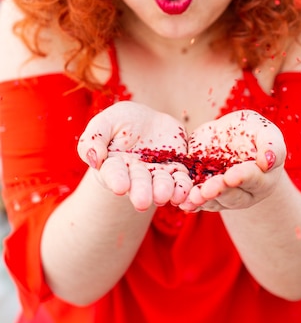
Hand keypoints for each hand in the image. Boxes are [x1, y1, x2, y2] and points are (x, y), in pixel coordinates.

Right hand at [77, 101, 191, 210]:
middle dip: (141, 192)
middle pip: (139, 184)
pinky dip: (183, 188)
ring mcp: (158, 174)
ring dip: (164, 191)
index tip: (120, 187)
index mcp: (114, 166)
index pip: (114, 174)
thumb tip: (93, 158)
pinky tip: (185, 192)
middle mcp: (136, 176)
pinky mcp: (177, 169)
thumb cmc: (120, 122)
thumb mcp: (104, 123)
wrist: (147, 121)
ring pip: (162, 185)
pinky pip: (182, 181)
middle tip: (143, 201)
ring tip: (165, 195)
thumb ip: (94, 139)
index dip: (117, 180)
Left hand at [179, 110, 285, 211]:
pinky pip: (199, 202)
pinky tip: (183, 202)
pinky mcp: (206, 195)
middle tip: (207, 190)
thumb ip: (270, 144)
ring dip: (203, 200)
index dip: (243, 177)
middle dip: (220, 191)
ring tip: (193, 198)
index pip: (254, 179)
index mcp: (264, 177)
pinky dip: (191, 203)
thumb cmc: (251, 131)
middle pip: (234, 195)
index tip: (231, 176)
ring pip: (215, 202)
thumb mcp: (263, 130)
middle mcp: (246, 192)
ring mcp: (226, 197)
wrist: (227, 136)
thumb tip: (268, 162)